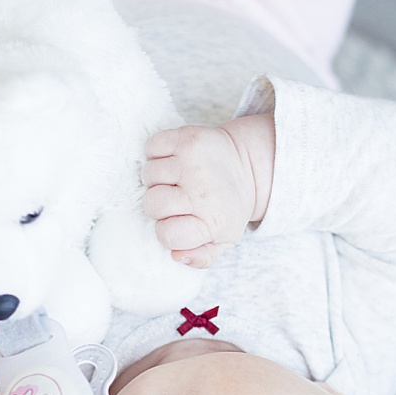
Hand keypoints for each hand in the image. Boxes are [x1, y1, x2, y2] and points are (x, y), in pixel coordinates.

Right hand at [142, 113, 275, 266]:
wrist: (247, 164)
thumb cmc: (227, 206)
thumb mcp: (224, 240)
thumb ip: (202, 257)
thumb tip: (176, 256)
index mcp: (212, 220)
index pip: (166, 234)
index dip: (166, 230)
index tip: (176, 222)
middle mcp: (201, 191)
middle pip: (152, 204)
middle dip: (158, 204)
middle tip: (174, 199)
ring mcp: (193, 161)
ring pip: (148, 174)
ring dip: (156, 178)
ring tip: (174, 179)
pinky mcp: (186, 137)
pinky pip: (151, 147)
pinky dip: (155, 153)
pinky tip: (171, 160)